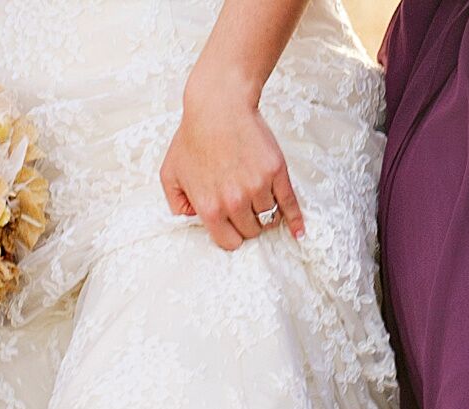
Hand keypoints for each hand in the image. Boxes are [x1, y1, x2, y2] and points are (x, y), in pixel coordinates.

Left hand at [159, 72, 303, 252]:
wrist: (218, 106)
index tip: (231, 225)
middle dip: (247, 222)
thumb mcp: (170, 173)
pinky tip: (299, 230)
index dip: (230, 234)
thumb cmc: (193, 136)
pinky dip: (296, 220)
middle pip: (251, 231)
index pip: (228, 242)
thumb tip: (190, 220)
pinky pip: (290, 205)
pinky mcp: (276, 172)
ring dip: (265, 213)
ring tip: (258, 200)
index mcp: (209, 207)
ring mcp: (258, 187)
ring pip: (269, 218)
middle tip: (243, 206)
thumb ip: (176, 204)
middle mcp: (234, 202)